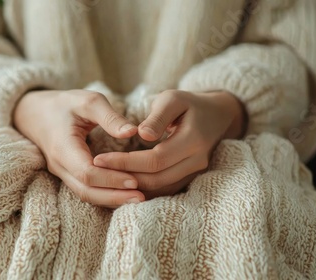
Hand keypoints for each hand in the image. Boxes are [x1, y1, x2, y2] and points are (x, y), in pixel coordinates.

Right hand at [13, 89, 144, 207]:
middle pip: (86, 190)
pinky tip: (125, 194)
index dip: (111, 179)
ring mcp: (62, 173)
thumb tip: (133, 132)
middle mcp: (59, 165)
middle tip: (141, 197)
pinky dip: (105, 195)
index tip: (135, 180)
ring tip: (138, 199)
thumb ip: (110, 117)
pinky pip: (86, 190)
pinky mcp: (68, 176)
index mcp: (63, 147)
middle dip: (114, 196)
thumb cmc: (65, 104)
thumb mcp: (87, 101)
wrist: (35, 113)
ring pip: (86, 194)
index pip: (87, 172)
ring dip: (111, 199)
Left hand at [93, 90, 246, 198]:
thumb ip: (158, 117)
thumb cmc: (190, 103)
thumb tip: (142, 135)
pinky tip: (122, 182)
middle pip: (156, 179)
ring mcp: (195, 173)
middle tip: (97, 169)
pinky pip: (165, 189)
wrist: (218, 115)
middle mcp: (196, 161)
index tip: (100, 159)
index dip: (126, 162)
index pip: (155, 159)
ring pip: (160, 188)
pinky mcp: (190, 178)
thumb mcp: (173, 99)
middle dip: (124, 176)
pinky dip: (143, 188)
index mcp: (193, 140)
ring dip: (132, 186)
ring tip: (105, 178)